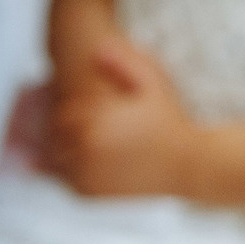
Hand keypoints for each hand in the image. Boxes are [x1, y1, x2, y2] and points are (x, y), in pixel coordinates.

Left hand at [43, 37, 204, 198]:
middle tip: (92, 127)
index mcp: (94, 123)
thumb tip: (97, 48)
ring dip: (64, 152)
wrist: (189, 164)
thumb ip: (124, 63)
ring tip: (92, 144)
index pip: (60, 114)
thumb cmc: (171, 121)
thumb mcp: (153, 84)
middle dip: (65, 131)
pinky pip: (66, 182)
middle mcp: (84, 151)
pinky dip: (71, 173)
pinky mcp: (91, 194)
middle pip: (55, 138)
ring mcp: (86, 176)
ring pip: (55, 161)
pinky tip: (93, 163)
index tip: (90, 109)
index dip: (72, 110)